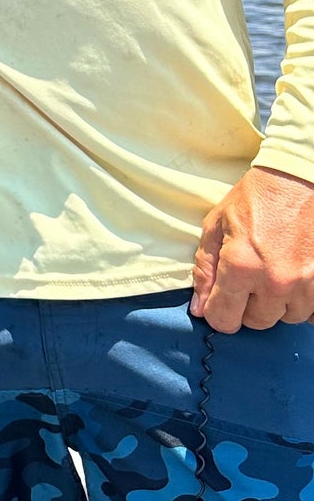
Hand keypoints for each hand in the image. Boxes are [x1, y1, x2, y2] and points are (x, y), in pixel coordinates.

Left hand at [192, 166, 313, 331]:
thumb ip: (204, 269)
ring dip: (277, 303)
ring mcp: (305, 283)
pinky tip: (294, 280)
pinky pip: (312, 312)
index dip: (217, 312)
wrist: (299, 178)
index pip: (224, 319)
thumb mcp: (216, 225)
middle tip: (249, 280)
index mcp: (240, 266)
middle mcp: (275, 281)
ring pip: (287, 317)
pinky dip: (302, 301)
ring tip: (274, 273)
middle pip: (257, 322)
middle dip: (248, 306)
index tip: (220, 301)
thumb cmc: (255, 198)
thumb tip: (198, 308)